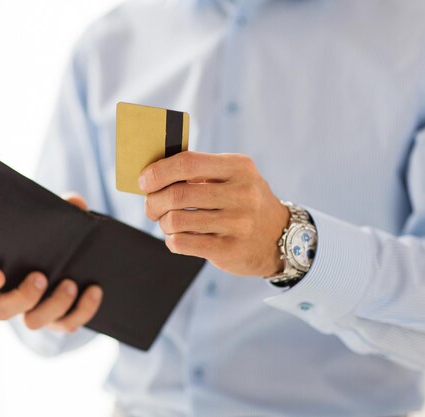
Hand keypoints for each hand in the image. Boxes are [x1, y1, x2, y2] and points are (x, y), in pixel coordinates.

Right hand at [0, 192, 102, 331]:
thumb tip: (74, 202)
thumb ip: (60, 211)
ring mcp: (33, 314)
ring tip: (71, 284)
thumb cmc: (50, 241)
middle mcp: (10, 300)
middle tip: (40, 277)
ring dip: (54, 304)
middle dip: (21, 297)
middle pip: (1, 312)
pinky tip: (94, 290)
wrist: (75, 264)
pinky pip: (68, 325)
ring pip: (34, 322)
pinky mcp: (59, 322)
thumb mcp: (52, 225)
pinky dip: (83, 309)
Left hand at [139, 152, 289, 276]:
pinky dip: (172, 240)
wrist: (280, 237)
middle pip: (177, 194)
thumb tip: (152, 173)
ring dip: (164, 223)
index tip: (144, 181)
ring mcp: (237, 223)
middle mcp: (241, 194)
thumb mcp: (233, 176)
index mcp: (238, 167)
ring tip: (169, 223)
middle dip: (154, 201)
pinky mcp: (229, 249)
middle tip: (151, 207)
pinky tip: (179, 238)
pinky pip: (182, 243)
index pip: (187, 163)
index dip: (158, 172)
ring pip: (176, 221)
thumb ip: (200, 170)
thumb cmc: (244, 202)